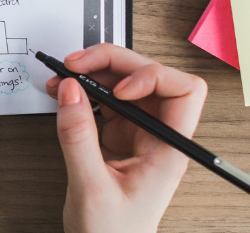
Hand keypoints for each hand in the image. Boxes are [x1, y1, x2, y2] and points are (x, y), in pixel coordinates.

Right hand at [46, 44, 206, 232]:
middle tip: (77, 64)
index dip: (153, 78)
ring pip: (128, 81)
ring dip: (97, 71)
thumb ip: (78, 138)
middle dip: (115, 62)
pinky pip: (107, 97)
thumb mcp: (91, 187)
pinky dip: (87, 88)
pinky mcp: (121, 134)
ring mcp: (141, 133)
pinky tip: (66, 91)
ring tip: (65, 74)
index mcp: (169, 150)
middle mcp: (160, 136)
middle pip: (152, 76)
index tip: (118, 88)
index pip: (184, 91)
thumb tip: (70, 91)